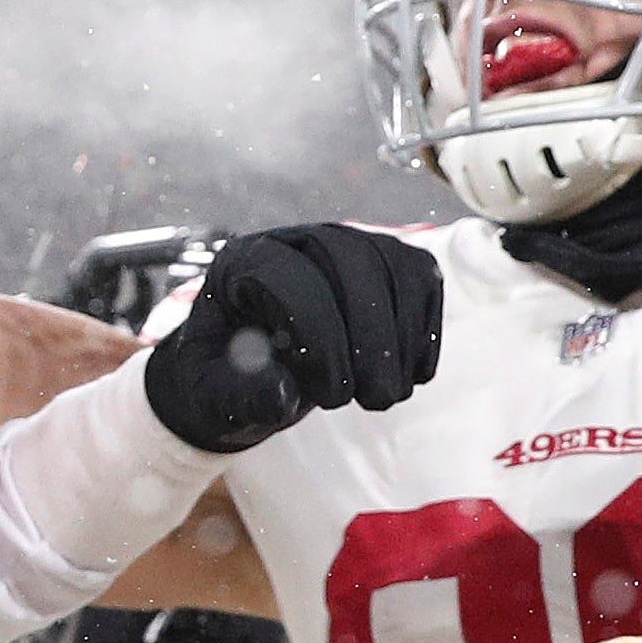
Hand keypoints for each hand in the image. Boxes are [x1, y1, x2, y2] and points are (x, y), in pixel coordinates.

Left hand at [143, 225, 446, 456]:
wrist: (245, 375)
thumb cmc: (225, 382)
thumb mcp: (217, 398)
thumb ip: (243, 396)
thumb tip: (284, 395)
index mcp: (240, 263)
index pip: (288, 276)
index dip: (319, 334)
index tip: (333, 398)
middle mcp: (293, 240)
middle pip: (350, 259)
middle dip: (370, 336)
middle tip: (373, 401)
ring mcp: (341, 244)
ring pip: (392, 265)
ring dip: (403, 335)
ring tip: (388, 394)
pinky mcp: (379, 265)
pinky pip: (418, 278)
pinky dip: (424, 326)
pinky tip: (413, 374)